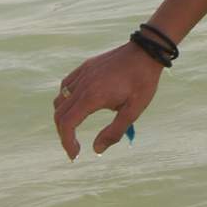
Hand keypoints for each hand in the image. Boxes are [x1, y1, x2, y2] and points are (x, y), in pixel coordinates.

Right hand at [54, 43, 163, 158]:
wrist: (147, 51)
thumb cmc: (143, 81)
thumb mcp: (134, 110)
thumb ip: (115, 131)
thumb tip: (96, 149)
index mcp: (93, 96)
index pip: (67, 124)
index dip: (67, 142)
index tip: (75, 155)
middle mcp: (83, 84)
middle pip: (59, 114)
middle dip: (63, 133)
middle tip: (74, 146)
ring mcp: (83, 73)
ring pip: (60, 99)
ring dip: (63, 117)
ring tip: (75, 128)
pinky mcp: (86, 66)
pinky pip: (66, 85)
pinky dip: (65, 99)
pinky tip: (77, 105)